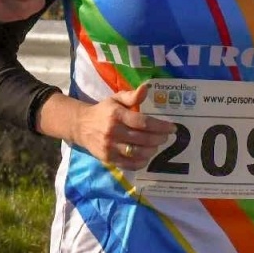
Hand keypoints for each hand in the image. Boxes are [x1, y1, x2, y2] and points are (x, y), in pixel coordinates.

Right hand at [48, 83, 176, 170]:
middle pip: (142, 138)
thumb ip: (131, 95)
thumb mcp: (116, 99)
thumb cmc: (103, 111)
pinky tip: (147, 156)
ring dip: (152, 150)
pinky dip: (141, 162)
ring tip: (157, 145)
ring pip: (137, 152)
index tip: (172, 127)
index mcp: (116, 114)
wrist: (81, 126)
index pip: (143, 122)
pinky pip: (129, 164)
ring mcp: (110, 147)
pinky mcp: (108, 159)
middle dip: (159, 138)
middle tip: (166, 136)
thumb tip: (146, 88)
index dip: (160, 126)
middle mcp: (113, 131)